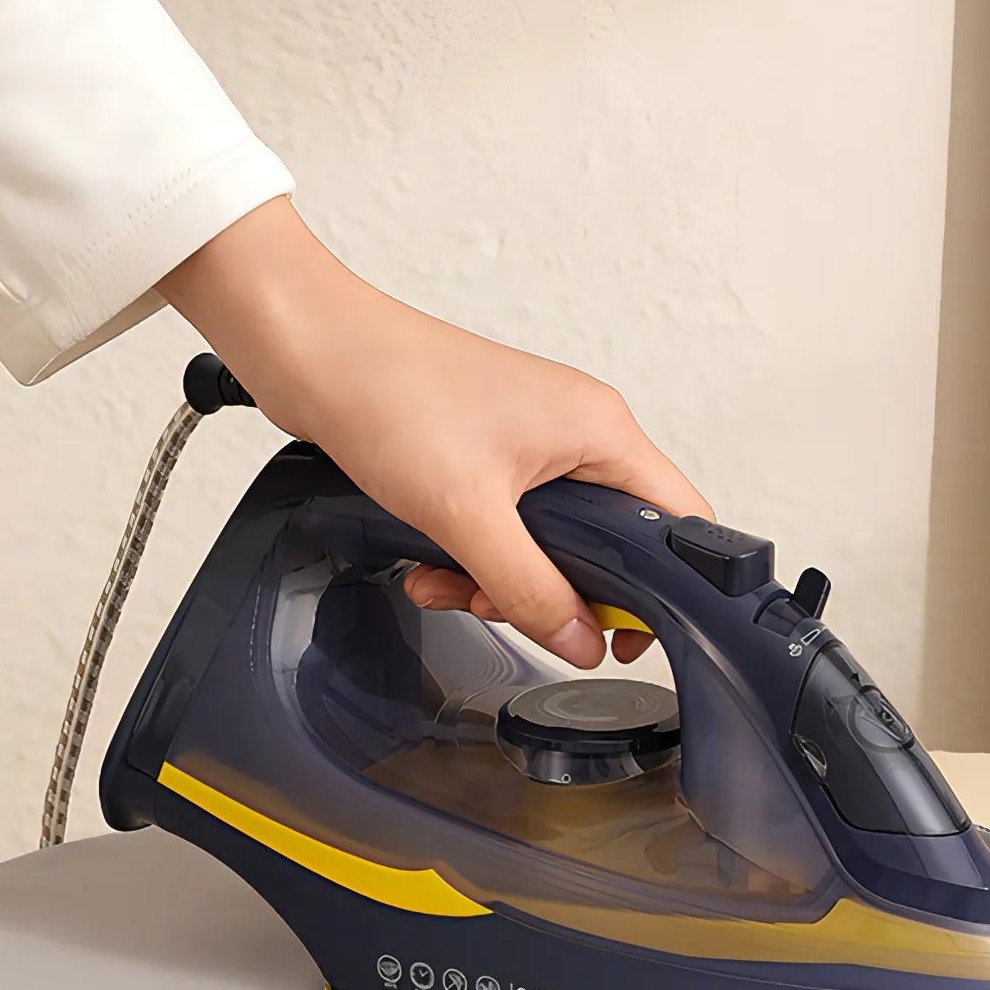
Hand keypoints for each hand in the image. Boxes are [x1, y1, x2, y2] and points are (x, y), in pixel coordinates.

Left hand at [159, 198, 713, 668]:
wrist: (309, 348)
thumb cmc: (389, 393)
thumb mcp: (468, 516)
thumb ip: (532, 590)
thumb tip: (581, 641)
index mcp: (601, 431)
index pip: (679, 520)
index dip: (662, 589)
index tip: (618, 631)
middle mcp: (578, 432)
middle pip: (611, 544)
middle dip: (559, 590)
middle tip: (513, 608)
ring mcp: (533, 441)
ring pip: (551, 543)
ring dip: (503, 580)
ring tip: (452, 583)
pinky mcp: (490, 453)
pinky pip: (507, 527)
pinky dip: (473, 555)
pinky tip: (431, 563)